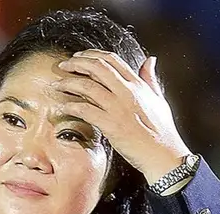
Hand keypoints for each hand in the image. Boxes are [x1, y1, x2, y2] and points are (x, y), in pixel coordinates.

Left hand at [54, 50, 190, 183]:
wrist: (163, 153)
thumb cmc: (161, 130)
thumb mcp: (158, 99)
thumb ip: (150, 79)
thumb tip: (150, 60)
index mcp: (138, 85)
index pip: (112, 60)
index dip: (93, 55)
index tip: (79, 56)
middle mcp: (128, 92)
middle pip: (98, 67)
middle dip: (76, 63)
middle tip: (63, 65)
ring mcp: (118, 107)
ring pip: (88, 86)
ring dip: (68, 83)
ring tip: (56, 85)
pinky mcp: (111, 124)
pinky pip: (85, 110)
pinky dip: (70, 107)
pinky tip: (61, 108)